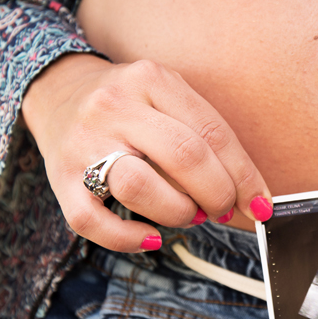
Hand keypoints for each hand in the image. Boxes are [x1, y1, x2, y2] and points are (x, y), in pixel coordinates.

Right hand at [21, 54, 271, 251]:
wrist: (57, 92)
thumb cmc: (128, 104)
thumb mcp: (167, 95)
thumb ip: (206, 135)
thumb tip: (248, 194)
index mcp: (151, 80)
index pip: (213, 133)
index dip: (244, 176)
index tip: (260, 204)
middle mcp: (115, 106)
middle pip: (184, 157)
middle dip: (216, 194)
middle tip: (220, 208)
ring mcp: (85, 142)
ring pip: (139, 188)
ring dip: (177, 213)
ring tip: (185, 213)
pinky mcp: (60, 178)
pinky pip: (93, 221)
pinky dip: (128, 238)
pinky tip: (150, 236)